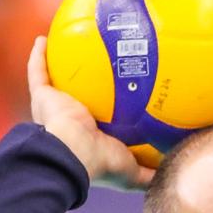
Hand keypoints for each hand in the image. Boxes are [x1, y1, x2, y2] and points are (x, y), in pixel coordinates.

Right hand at [27, 36, 153, 191]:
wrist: (71, 156)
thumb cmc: (100, 164)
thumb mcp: (133, 172)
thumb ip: (151, 173)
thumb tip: (174, 172)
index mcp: (90, 136)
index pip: (102, 119)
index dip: (110, 107)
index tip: (124, 92)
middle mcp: (71, 120)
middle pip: (79, 97)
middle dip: (86, 83)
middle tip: (103, 60)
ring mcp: (55, 108)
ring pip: (57, 81)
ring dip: (60, 64)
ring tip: (71, 43)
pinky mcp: (43, 97)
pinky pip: (38, 71)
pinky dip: (38, 56)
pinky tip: (43, 39)